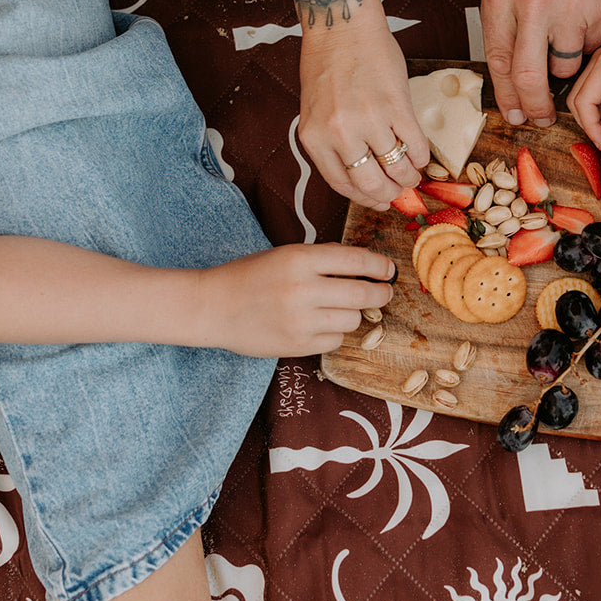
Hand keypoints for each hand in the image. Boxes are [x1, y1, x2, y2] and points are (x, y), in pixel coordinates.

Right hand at [204, 243, 395, 356]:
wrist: (212, 307)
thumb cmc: (250, 276)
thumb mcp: (285, 254)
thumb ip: (323, 258)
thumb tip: (365, 265)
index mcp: (299, 259)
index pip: (355, 260)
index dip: (379, 265)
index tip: (388, 270)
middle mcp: (302, 289)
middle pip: (362, 293)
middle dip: (380, 293)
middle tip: (384, 292)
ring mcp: (300, 321)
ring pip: (352, 319)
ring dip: (351, 313)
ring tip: (335, 307)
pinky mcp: (297, 346)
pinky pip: (335, 341)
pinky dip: (334, 333)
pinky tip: (318, 325)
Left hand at [297, 0, 430, 209]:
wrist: (342, 27)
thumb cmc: (327, 65)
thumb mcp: (315, 111)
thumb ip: (332, 143)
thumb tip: (364, 175)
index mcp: (314, 138)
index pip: (343, 185)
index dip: (364, 199)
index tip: (378, 201)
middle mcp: (340, 133)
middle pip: (372, 183)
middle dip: (390, 194)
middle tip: (400, 191)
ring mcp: (370, 119)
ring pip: (397, 167)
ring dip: (410, 177)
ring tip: (414, 175)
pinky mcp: (397, 104)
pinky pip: (416, 144)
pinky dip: (422, 156)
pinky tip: (421, 156)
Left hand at [481, 0, 600, 126]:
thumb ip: (502, 20)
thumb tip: (507, 75)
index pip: (499, 60)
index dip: (506, 95)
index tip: (513, 114)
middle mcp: (534, 1)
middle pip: (531, 75)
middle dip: (535, 106)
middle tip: (540, 118)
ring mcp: (572, 7)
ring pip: (566, 64)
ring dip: (565, 62)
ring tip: (564, 32)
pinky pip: (593, 44)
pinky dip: (588, 38)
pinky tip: (584, 10)